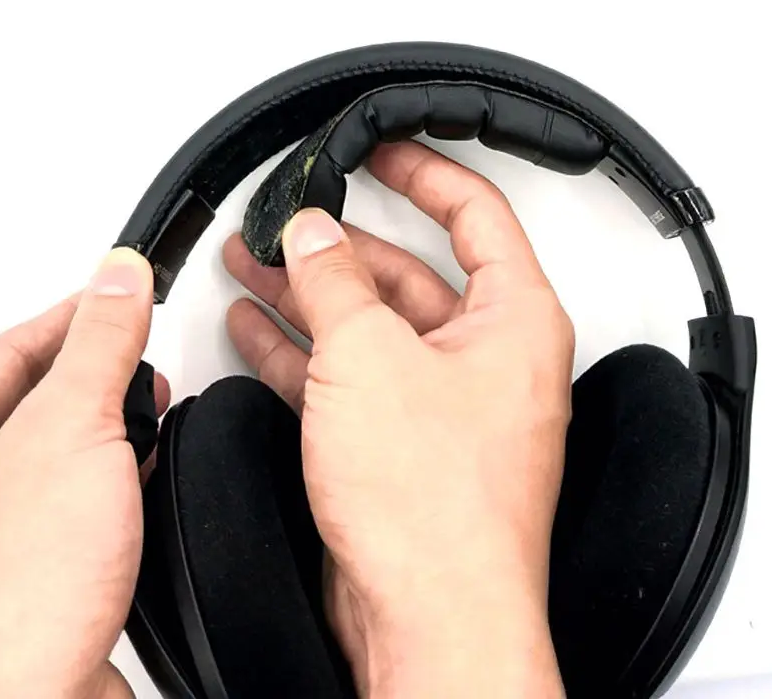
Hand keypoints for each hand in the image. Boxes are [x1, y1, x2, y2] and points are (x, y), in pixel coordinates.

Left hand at [0, 249, 167, 698]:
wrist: (41, 698)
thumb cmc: (15, 590)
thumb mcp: (70, 430)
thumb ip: (98, 344)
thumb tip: (119, 276)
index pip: (11, 347)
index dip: (75, 312)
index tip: (124, 290)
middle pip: (36, 393)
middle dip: (99, 368)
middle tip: (141, 352)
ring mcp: (10, 523)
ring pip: (69, 443)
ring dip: (117, 423)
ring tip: (152, 411)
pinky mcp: (51, 558)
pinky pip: (90, 491)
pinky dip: (122, 473)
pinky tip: (146, 475)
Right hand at [224, 142, 573, 696]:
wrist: (429, 620)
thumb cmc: (437, 509)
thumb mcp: (370, 359)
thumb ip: (336, 282)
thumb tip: (315, 232)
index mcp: (513, 322)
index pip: (476, 216)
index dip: (426, 174)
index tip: (385, 151)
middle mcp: (484, 359)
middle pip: (407, 273)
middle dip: (340, 245)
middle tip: (291, 219)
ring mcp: (440, 403)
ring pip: (368, 326)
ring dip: (311, 294)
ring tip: (257, 262)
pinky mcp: (400, 443)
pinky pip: (348, 376)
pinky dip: (303, 350)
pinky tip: (261, 325)